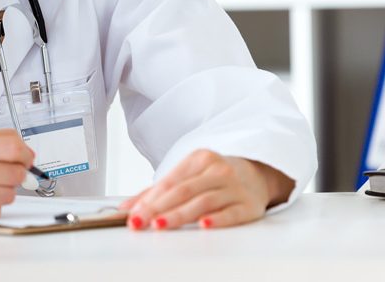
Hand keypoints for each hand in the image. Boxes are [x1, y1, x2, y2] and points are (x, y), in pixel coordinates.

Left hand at [119, 149, 294, 230]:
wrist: (257, 174)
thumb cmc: (214, 176)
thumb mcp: (187, 175)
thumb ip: (156, 192)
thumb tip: (127, 209)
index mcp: (199, 159)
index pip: (170, 182)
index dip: (149, 199)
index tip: (134, 215)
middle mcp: (217, 170)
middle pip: (183, 191)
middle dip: (159, 208)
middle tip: (141, 222)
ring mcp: (235, 187)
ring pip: (203, 202)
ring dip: (179, 215)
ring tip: (161, 225)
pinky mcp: (249, 205)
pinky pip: (231, 213)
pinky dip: (217, 220)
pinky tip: (204, 225)